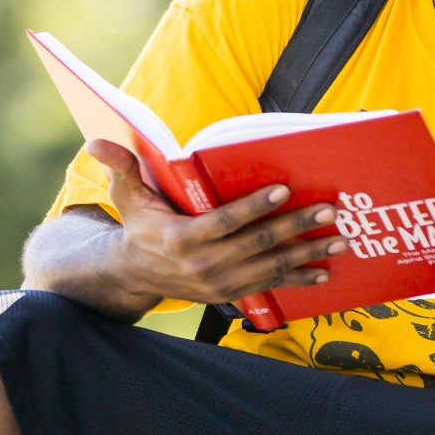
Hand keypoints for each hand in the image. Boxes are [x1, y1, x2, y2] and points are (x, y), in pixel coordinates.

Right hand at [85, 139, 345, 303]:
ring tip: (339, 239)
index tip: (283, 190)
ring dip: (307, 254)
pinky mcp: (231, 293)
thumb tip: (96, 141)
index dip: (254, 208)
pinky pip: (270, 287)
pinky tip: (324, 271)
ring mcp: (220, 283)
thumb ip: (121, 167)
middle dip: (295, 227)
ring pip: (270, 268)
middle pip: (257, 245)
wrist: (136, 276)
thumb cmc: (139, 227)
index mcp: (182, 239)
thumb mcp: (128, 197)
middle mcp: (204, 265)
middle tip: (328, 209)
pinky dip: (298, 280)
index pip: (224, 223)